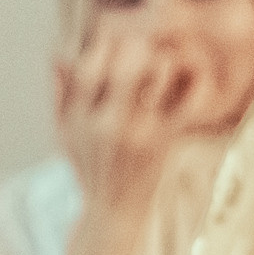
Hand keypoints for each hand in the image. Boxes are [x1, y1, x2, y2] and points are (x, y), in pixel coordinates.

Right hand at [55, 31, 201, 216]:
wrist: (114, 210)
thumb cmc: (89, 166)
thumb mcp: (64, 132)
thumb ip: (60, 93)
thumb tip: (57, 54)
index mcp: (81, 118)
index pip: (89, 67)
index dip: (103, 46)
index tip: (113, 43)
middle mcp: (109, 123)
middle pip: (127, 64)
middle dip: (137, 45)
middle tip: (145, 45)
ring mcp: (141, 131)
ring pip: (159, 73)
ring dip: (164, 57)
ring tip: (165, 58)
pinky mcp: (167, 139)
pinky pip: (189, 99)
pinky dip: (196, 81)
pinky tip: (191, 75)